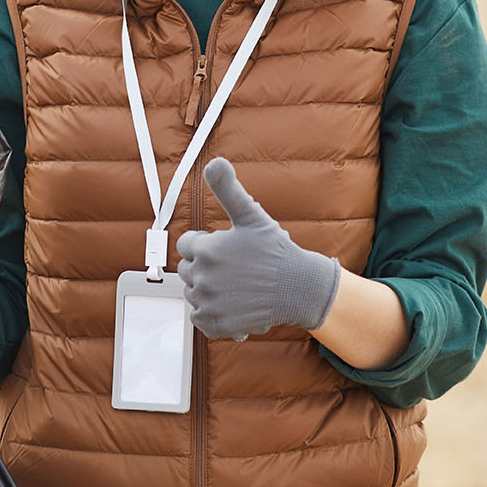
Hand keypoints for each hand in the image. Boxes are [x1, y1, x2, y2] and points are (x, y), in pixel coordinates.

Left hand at [175, 158, 340, 340]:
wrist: (299, 287)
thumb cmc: (275, 250)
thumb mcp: (251, 214)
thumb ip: (228, 189)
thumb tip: (214, 162)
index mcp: (205, 250)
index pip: (188, 245)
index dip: (207, 244)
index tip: (228, 247)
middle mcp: (202, 277)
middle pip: (189, 270)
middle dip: (206, 267)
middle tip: (236, 267)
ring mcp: (209, 303)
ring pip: (194, 294)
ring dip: (209, 290)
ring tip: (236, 286)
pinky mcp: (217, 324)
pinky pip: (200, 318)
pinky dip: (212, 313)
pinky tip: (233, 305)